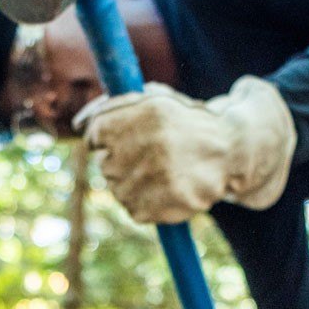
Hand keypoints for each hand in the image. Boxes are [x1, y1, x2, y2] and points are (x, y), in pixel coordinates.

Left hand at [75, 76, 296, 223]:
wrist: (230, 152)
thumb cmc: (184, 123)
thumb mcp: (153, 100)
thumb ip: (111, 107)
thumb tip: (78, 124)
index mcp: (145, 112)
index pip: (95, 134)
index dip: (110, 136)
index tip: (130, 136)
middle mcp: (147, 145)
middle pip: (104, 162)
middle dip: (122, 158)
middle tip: (154, 154)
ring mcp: (152, 180)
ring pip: (116, 187)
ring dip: (133, 181)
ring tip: (164, 170)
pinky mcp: (156, 208)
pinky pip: (132, 208)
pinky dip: (144, 201)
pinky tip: (167, 188)